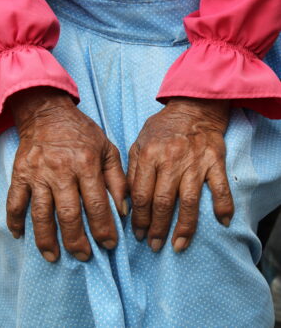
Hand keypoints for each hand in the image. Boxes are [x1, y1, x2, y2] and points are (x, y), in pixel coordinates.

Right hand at [7, 87, 126, 261]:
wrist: (48, 113)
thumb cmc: (81, 131)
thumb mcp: (107, 148)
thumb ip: (118, 179)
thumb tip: (124, 210)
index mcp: (86, 164)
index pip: (97, 204)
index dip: (104, 228)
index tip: (109, 245)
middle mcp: (61, 171)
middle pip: (68, 215)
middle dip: (77, 241)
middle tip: (84, 256)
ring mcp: (38, 174)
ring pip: (41, 214)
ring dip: (47, 239)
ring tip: (54, 257)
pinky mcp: (20, 174)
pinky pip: (15, 202)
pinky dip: (15, 221)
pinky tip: (20, 236)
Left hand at [127, 97, 233, 252]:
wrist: (192, 108)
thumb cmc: (163, 128)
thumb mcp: (139, 142)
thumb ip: (133, 170)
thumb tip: (129, 201)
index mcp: (149, 155)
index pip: (142, 195)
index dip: (138, 219)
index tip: (137, 234)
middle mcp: (171, 160)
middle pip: (162, 202)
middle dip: (157, 228)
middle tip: (153, 245)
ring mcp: (195, 162)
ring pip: (189, 201)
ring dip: (184, 227)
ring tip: (178, 245)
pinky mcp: (215, 161)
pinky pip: (220, 187)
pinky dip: (223, 205)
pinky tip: (223, 222)